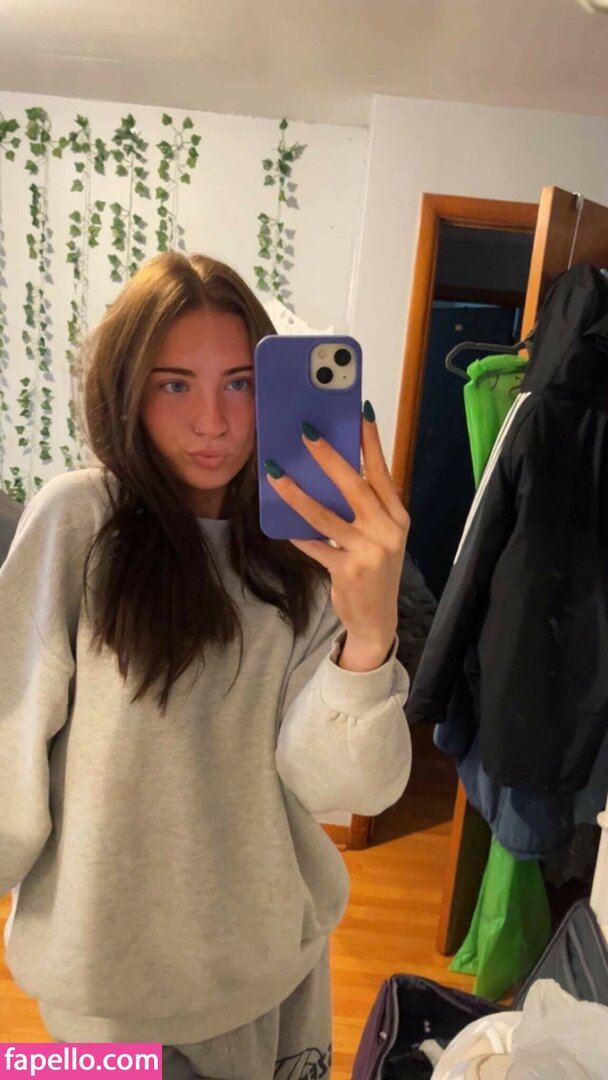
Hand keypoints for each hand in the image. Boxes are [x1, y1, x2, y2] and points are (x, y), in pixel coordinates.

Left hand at [264, 403, 409, 671]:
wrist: (378, 620)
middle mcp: (388, 531)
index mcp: (398, 517)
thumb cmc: (375, 570)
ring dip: (298, 494)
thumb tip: (334, 471)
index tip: (360, 414)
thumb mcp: (381, 537)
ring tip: (276, 474)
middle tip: (307, 433)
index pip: (383, 472)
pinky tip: (283, 527)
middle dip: (330, 457)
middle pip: (356, 487)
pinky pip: (316, 546)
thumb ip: (366, 508)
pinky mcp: (348, 571)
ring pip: (327, 516)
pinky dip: (299, 536)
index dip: (372, 443)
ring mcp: (370, 551)